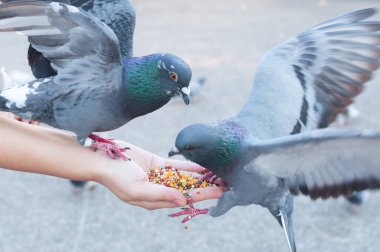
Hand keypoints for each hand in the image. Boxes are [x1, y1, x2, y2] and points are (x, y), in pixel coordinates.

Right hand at [95, 141, 227, 209]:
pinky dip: (192, 165)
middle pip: (189, 189)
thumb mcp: (138, 190)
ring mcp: (160, 177)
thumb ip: (161, 195)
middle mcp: (161, 190)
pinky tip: (205, 165)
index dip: (204, 196)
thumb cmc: (117, 177)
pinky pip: (179, 165)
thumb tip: (184, 201)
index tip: (221, 193)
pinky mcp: (158, 164)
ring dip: (202, 177)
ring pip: (186, 178)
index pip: (186, 200)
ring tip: (220, 175)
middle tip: (227, 183)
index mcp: (156, 201)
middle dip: (208, 187)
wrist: (103, 159)